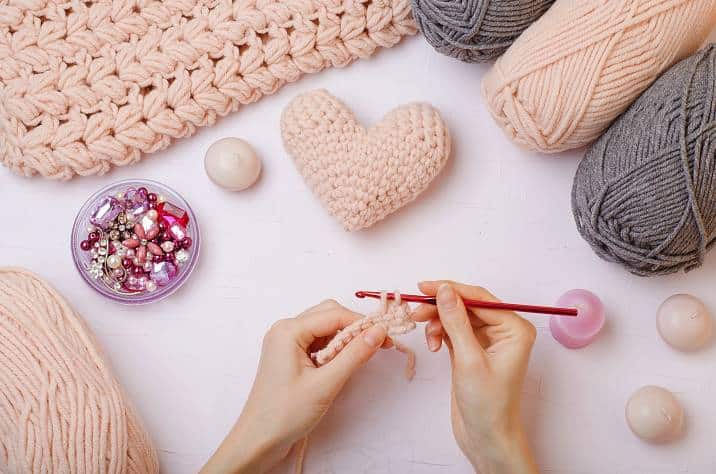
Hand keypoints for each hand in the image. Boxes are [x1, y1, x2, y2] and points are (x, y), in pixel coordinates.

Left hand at [201, 300, 387, 473]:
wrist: (259, 440)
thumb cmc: (286, 413)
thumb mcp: (326, 384)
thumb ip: (354, 355)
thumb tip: (379, 331)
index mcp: (289, 331)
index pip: (334, 314)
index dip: (363, 323)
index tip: (387, 337)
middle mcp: (285, 329)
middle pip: (329, 314)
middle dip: (354, 327)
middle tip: (378, 345)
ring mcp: (285, 341)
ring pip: (324, 327)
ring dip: (344, 337)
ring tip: (361, 356)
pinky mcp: (289, 354)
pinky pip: (317, 340)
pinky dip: (333, 347)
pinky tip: (342, 363)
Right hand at [413, 281, 538, 473]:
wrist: (486, 437)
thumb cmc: (487, 404)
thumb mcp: (469, 359)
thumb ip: (455, 322)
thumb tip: (444, 291)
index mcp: (515, 329)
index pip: (479, 298)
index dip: (450, 290)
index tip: (424, 287)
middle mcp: (504, 330)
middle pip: (467, 305)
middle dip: (440, 307)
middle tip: (416, 311)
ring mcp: (488, 340)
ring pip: (457, 316)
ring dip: (438, 322)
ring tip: (425, 334)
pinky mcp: (472, 349)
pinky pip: (453, 330)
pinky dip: (440, 333)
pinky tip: (434, 344)